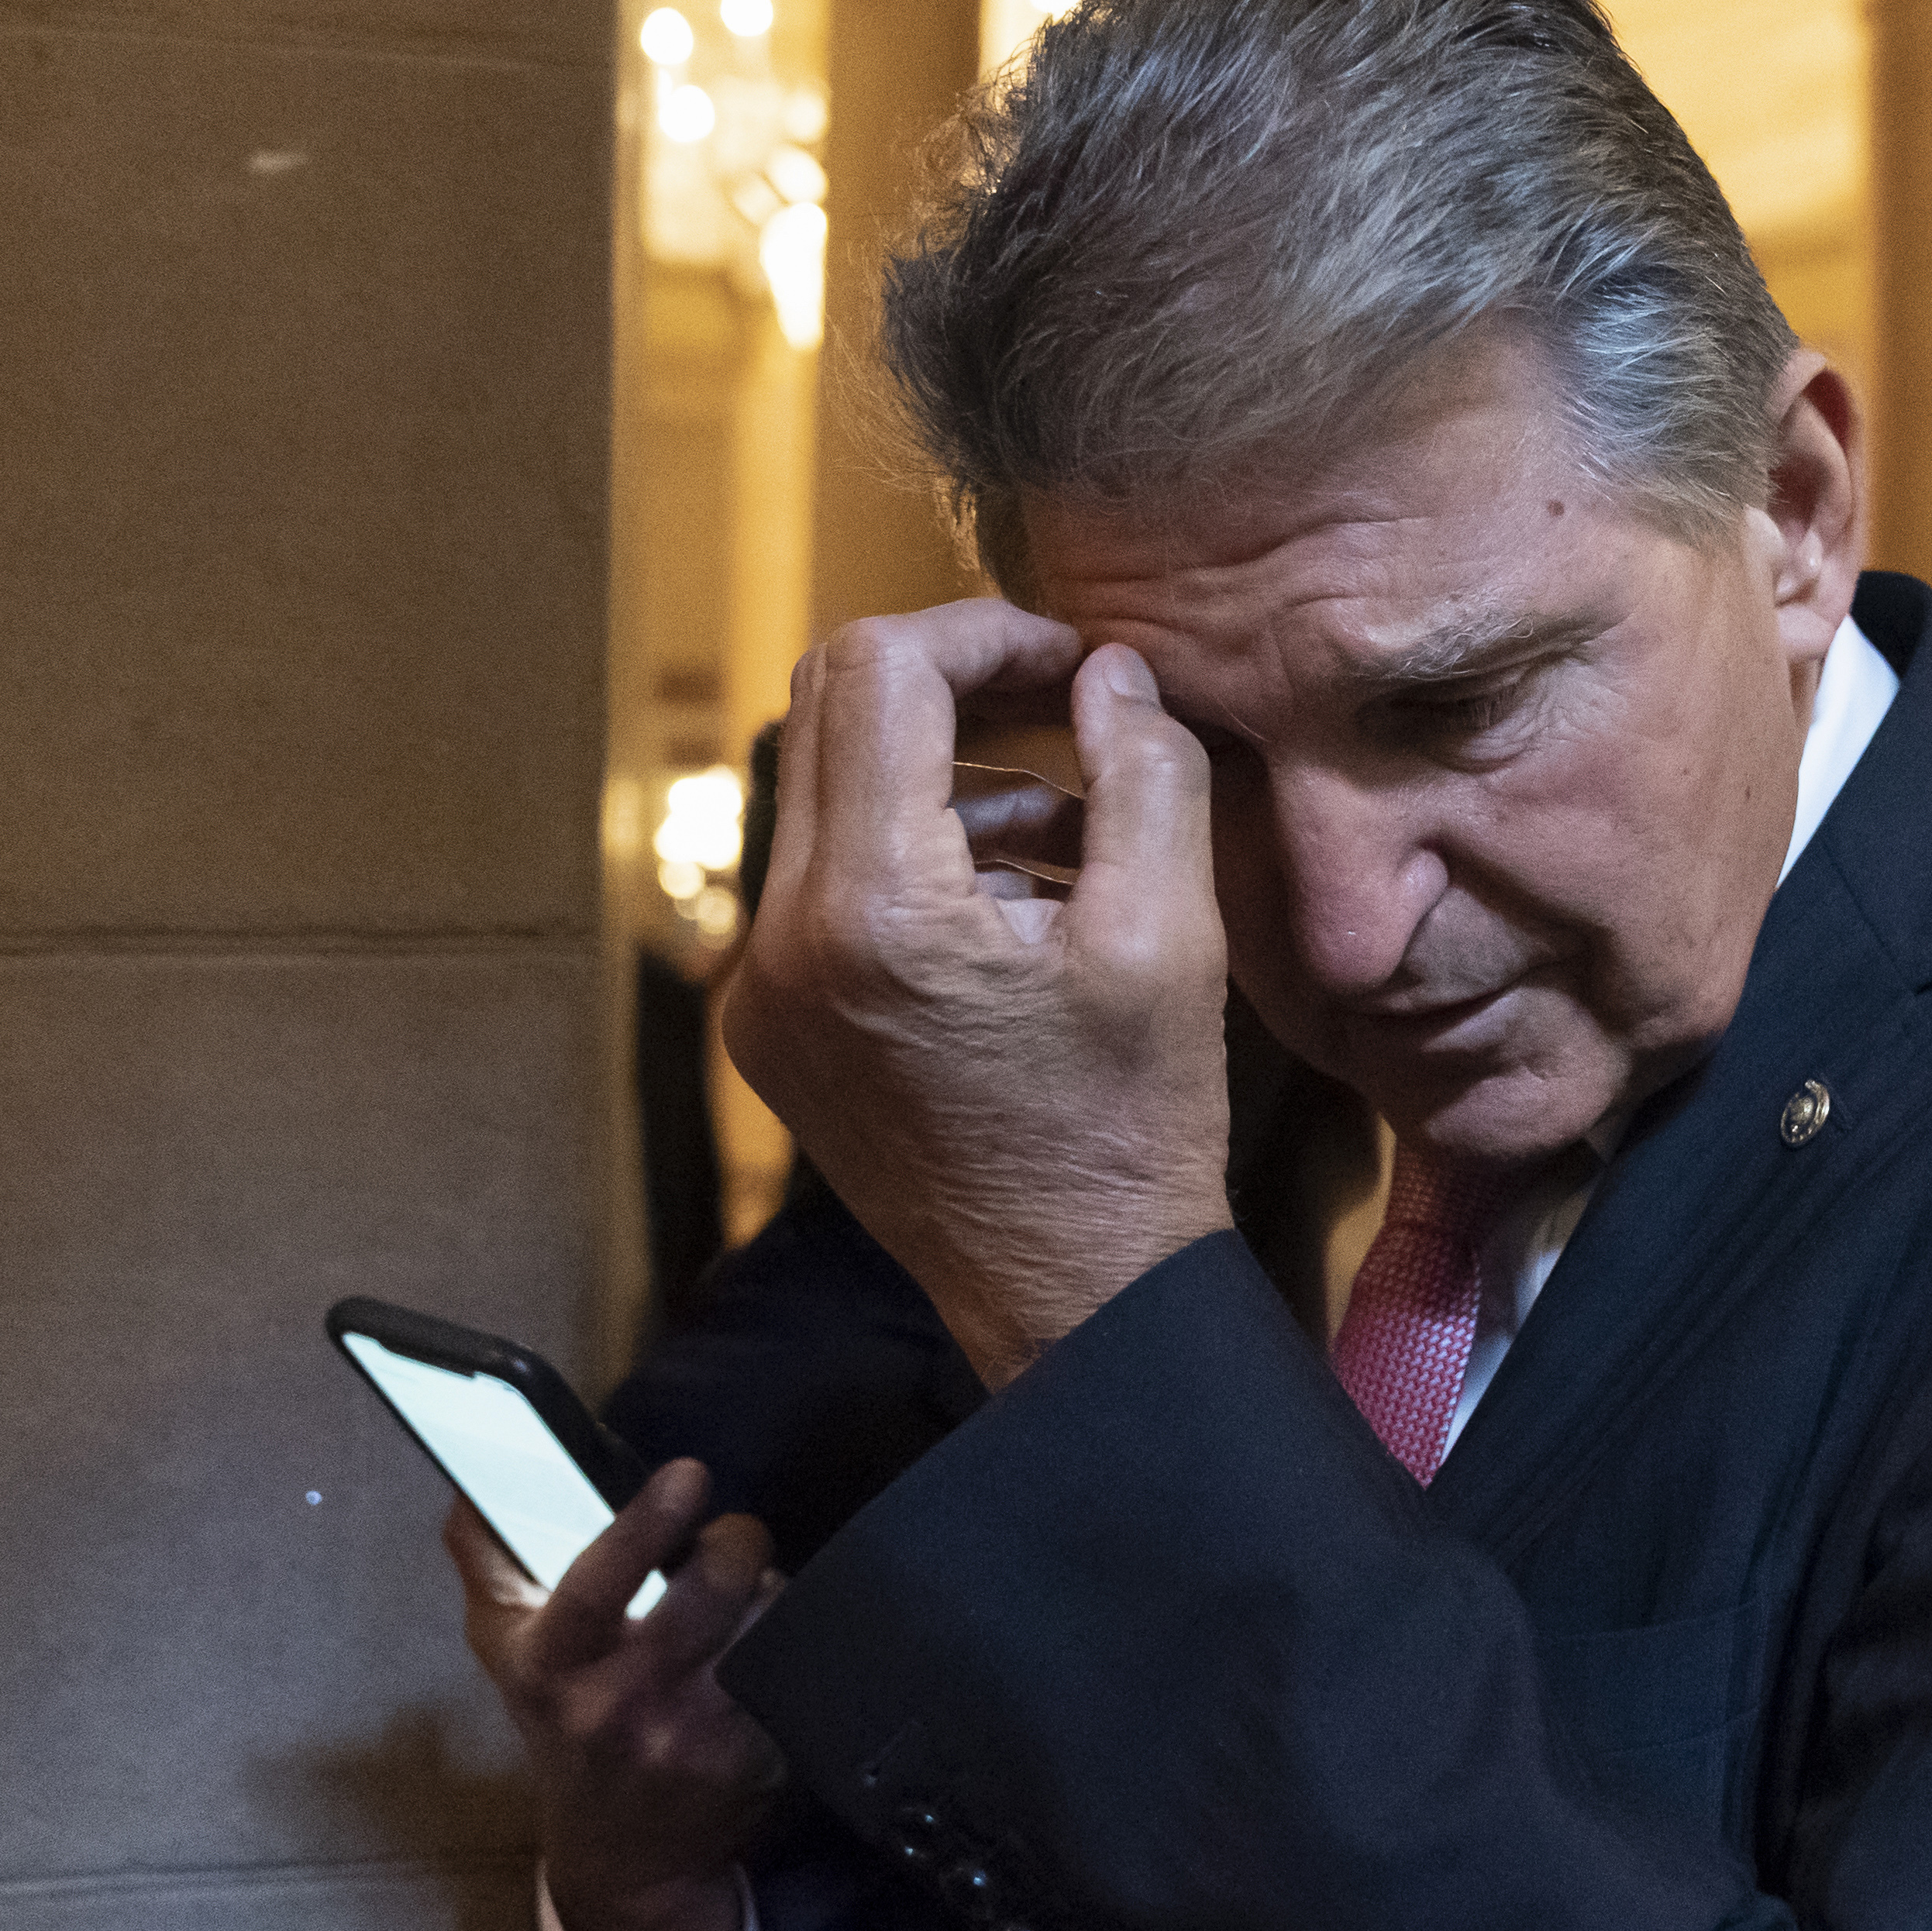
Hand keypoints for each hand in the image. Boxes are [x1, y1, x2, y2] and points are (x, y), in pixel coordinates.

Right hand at [446, 1460, 785, 1930]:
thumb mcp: (505, 1649)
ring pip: (768, 1617)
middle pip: (713, 1588)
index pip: (594, 1588)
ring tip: (736, 1607)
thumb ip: (489, 1560)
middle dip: (736, 1541)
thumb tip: (475, 1484)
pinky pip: (799, 1663)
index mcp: (554, 1666)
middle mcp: (623, 1705)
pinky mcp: (762, 1757)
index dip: (643, 1525)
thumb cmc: (562, 1725)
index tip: (686, 1474)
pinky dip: (789, 1642)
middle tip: (727, 1541)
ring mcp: (698, 1736)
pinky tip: (756, 1657)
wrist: (623, 1859)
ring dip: (766, 1592)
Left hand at [725, 598, 1233, 1386]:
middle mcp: (782, 942)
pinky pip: (824, 881)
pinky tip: (1024, 907)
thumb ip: (1145, 773)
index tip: (1072, 663)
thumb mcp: (1170, 938)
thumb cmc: (1129, 1133)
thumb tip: (1109, 670)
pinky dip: (916, 855)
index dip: (984, 634)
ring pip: (828, 792)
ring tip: (1076, 835)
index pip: (882, 672)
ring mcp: (761, 990)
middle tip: (1068, 706)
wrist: (1071, 1296)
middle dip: (957, 686)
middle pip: (829, 710)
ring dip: (946, 777)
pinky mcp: (772, 1025)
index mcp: (873, 910)